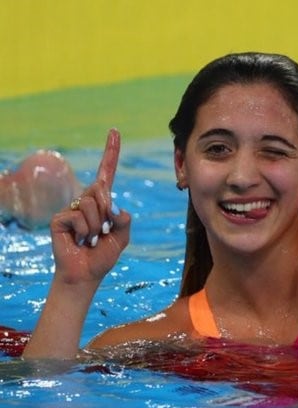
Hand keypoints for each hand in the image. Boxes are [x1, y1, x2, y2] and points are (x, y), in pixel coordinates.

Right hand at [49, 129, 130, 284]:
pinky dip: (84, 231)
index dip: (111, 153)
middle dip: (106, 211)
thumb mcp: (122, 237)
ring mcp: (72, 208)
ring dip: (96, 225)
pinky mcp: (60, 218)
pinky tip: (79, 240)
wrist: (86, 274)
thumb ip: (124, 220)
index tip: (115, 131)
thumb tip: (113, 206)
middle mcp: (86, 201)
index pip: (107, 173)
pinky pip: (79, 216)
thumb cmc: (103, 255)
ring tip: (90, 238)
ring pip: (92, 203)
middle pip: (102, 190)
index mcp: (103, 202)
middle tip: (101, 231)